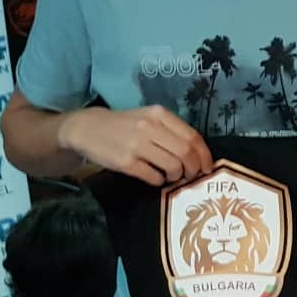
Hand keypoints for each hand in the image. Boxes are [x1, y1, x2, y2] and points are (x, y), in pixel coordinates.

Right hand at [61, 105, 212, 185]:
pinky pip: (154, 177)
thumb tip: (198, 155)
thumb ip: (172, 131)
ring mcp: (137, 145)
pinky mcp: (126, 162)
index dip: (204, 155)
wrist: (88, 129)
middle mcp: (150, 127)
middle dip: (193, 169)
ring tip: (172, 176)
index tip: (208, 167)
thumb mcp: (149, 119)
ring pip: (173, 166)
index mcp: (160, 115)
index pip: (193, 137)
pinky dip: (160, 181)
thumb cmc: (125, 126)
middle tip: (191, 176)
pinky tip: (156, 178)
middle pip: (186, 153)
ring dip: (177, 176)